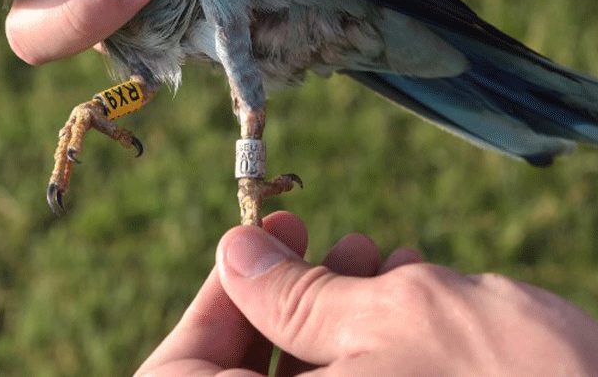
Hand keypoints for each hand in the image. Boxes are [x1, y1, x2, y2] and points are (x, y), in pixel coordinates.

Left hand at [137, 212, 597, 375]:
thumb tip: (234, 252)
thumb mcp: (383, 322)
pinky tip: (412, 287)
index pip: (184, 376)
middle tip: (315, 235)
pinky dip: (377, 345)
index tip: (250, 247)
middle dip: (283, 301)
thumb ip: (289, 294)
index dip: (211, 309)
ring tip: (379, 252)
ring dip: (336, 314)